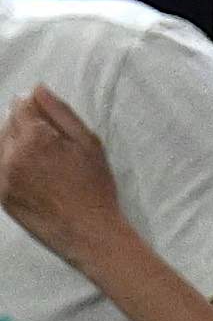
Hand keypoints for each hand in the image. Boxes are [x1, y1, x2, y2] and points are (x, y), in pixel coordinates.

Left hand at [0, 88, 124, 269]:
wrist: (86, 231)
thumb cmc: (95, 185)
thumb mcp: (88, 143)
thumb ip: (60, 113)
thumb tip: (37, 89)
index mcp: (35, 139)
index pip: (20, 106)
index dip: (33, 104)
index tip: (44, 112)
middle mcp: (11, 155)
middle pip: (6, 123)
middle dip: (22, 122)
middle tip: (46, 137)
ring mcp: (1, 176)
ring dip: (12, 141)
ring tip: (38, 155)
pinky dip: (8, 161)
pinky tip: (29, 170)